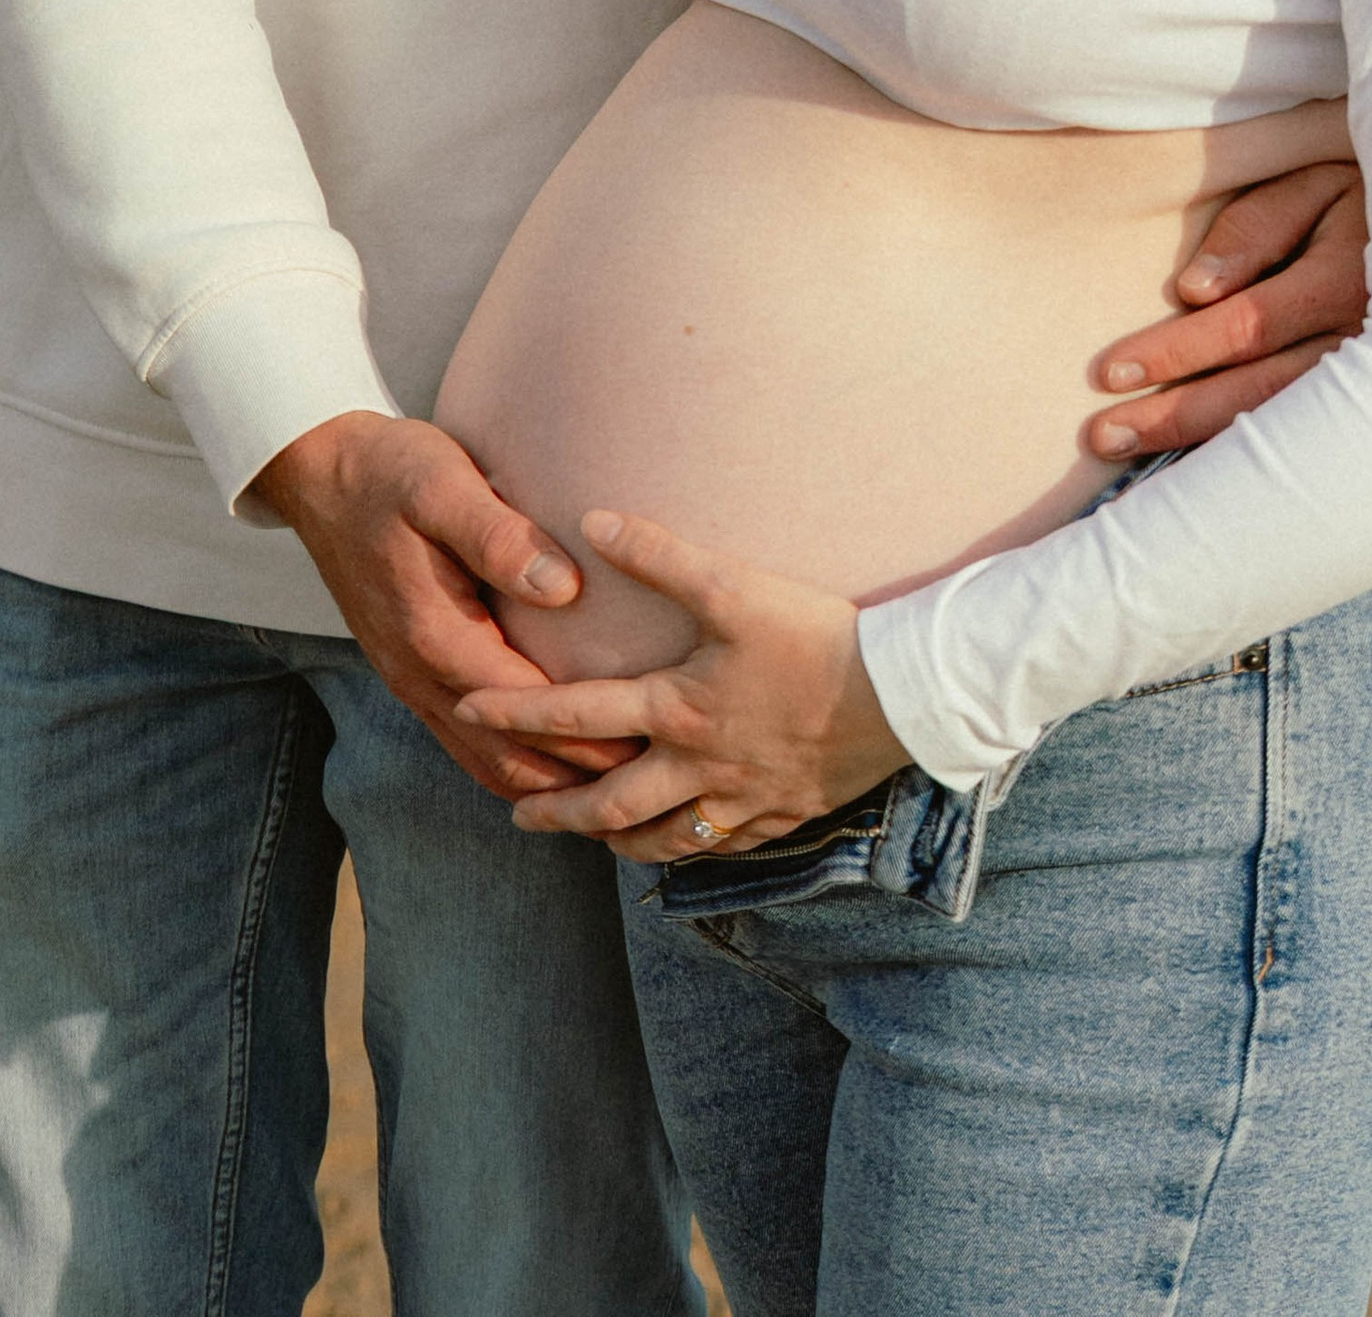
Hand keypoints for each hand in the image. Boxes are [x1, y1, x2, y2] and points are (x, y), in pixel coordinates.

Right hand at [249, 411, 635, 799]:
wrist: (322, 476)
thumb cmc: (390, 472)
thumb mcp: (442, 485)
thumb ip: (498, 537)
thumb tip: (563, 587)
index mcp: (435, 634)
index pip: (525, 706)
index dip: (587, 732)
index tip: (649, 744)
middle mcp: (420, 674)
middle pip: (508, 756)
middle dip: (577, 778)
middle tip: (648, 787)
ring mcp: (413, 682)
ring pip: (486, 763)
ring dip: (547, 787)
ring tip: (610, 798)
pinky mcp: (414, 676)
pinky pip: (467, 745)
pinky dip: (513, 769)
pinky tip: (551, 772)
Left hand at [454, 509, 909, 861]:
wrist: (903, 696)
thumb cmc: (815, 637)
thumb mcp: (733, 587)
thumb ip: (660, 555)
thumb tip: (591, 522)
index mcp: (678, 710)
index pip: (577, 715)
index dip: (516, 711)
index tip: (467, 709)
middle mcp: (698, 766)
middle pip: (609, 803)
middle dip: (558, 810)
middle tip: (517, 812)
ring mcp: (742, 801)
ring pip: (663, 840)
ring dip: (618, 840)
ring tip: (595, 838)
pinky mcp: (783, 816)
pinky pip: (723, 848)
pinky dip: (691, 850)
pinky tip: (686, 844)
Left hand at [1083, 159, 1367, 460]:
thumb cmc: (1368, 194)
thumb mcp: (1316, 184)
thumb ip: (1256, 228)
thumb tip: (1192, 290)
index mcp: (1344, 281)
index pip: (1245, 327)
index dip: (1176, 352)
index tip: (1108, 370)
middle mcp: (1365, 347)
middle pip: (1256, 393)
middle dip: (1175, 416)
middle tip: (1101, 435)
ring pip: (1282, 429)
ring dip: (1202, 446)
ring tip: (1129, 462)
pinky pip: (1309, 447)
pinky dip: (1251, 466)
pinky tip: (1200, 484)